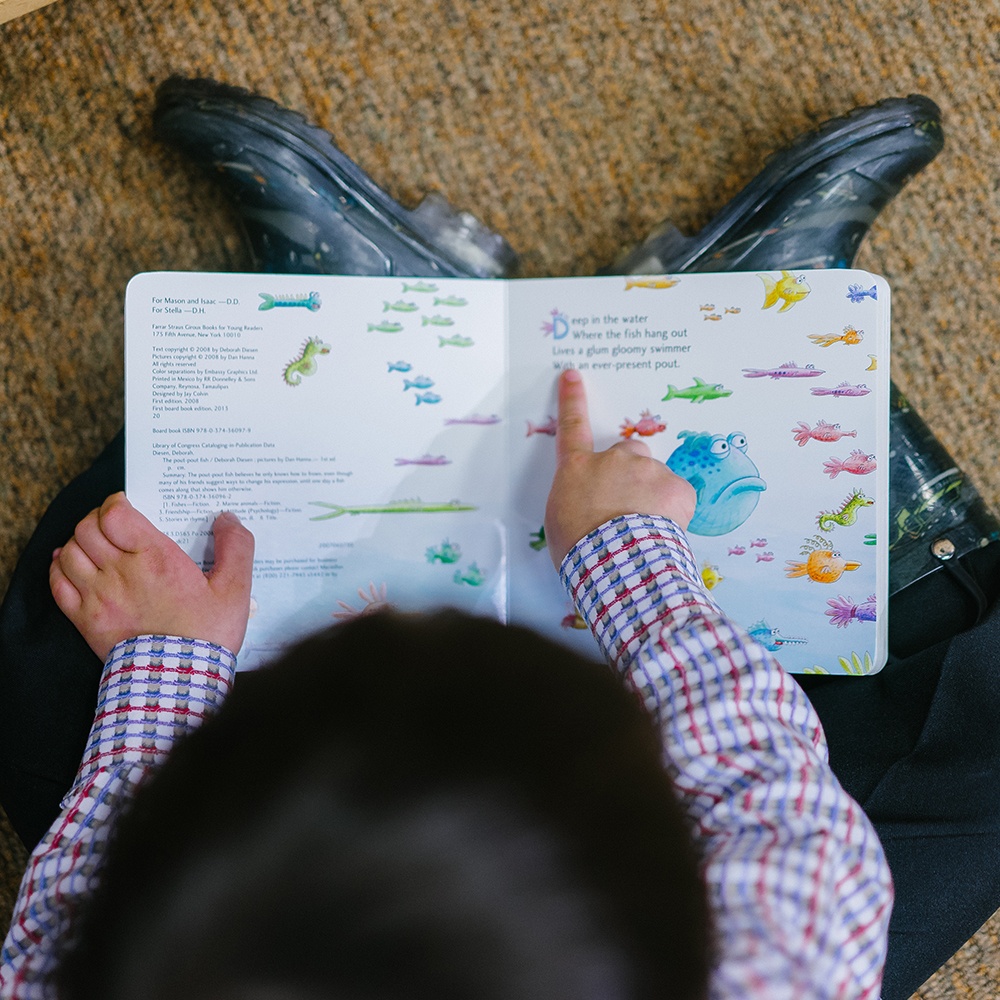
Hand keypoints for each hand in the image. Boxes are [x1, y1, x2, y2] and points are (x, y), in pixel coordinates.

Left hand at [50, 492, 254, 660]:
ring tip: (95, 544)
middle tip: (113, 524)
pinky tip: (71, 565)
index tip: (127, 506)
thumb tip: (227, 518)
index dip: (116, 503)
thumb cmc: (207, 635)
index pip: (115, 514)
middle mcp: (120, 571)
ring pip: (70, 551)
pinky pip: (57, 583)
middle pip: (88, 528)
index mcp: (156, 558)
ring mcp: (98, 596)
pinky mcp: (85, 619)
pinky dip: (59, 567)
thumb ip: (236, 548)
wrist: (179, 681)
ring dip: (79, 541)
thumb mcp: (235, 590)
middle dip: (98, 519)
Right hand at [544, 369, 695, 566]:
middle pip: (628, 453)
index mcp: (578, 469)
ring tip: (644, 528)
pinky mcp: (677, 487)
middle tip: (627, 504)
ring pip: (656, 476)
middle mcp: (614, 460)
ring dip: (653, 495)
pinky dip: (674, 511)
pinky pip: (679, 496)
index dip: (572, 399)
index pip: (572, 426)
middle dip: (630, 472)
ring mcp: (647, 470)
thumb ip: (577, 498)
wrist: (614, 561)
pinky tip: (663, 531)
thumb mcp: (561, 520)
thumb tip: (590, 504)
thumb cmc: (579, 548)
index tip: (573, 376)